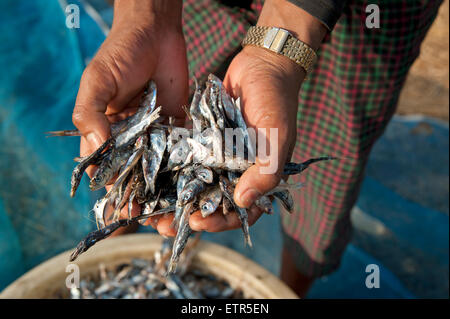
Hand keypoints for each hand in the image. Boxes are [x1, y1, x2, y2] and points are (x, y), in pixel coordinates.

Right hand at [72, 1, 187, 225]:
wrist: (155, 33)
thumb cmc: (119, 54)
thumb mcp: (97, 81)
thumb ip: (91, 113)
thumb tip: (96, 149)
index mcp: (106, 135)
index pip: (108, 171)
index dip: (116, 193)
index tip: (126, 212)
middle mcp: (132, 141)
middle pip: (138, 178)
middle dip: (146, 200)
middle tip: (158, 221)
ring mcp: (158, 137)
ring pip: (163, 172)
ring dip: (169, 193)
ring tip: (178, 214)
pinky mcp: (180, 129)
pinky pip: (185, 154)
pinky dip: (189, 172)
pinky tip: (197, 189)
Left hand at [152, 0, 326, 235]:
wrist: (261, 65)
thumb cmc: (276, 100)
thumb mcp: (276, 136)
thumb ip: (266, 170)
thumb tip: (243, 201)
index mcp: (257, 178)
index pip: (240, 211)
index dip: (220, 222)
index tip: (197, 223)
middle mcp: (235, 173)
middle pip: (211, 204)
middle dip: (187, 217)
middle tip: (164, 226)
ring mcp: (217, 159)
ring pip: (193, 187)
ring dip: (173, 201)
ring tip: (149, 211)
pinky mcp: (201, 143)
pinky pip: (183, 162)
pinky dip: (168, 173)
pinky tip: (148, 181)